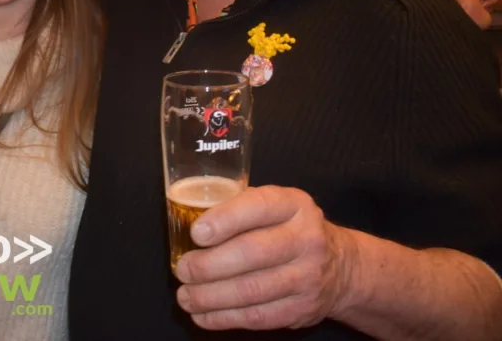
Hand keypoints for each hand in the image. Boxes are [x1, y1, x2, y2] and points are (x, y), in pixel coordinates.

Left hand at [174, 185, 353, 331]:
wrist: (339, 266)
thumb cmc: (287, 228)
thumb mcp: (273, 205)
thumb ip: (238, 207)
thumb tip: (189, 222)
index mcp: (293, 205)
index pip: (258, 207)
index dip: (224, 220)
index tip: (195, 234)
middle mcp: (306, 238)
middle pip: (252, 253)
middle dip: (209, 265)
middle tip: (183, 270)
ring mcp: (308, 277)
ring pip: (252, 290)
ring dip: (211, 297)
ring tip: (185, 296)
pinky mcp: (303, 309)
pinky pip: (258, 316)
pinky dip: (224, 318)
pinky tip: (203, 315)